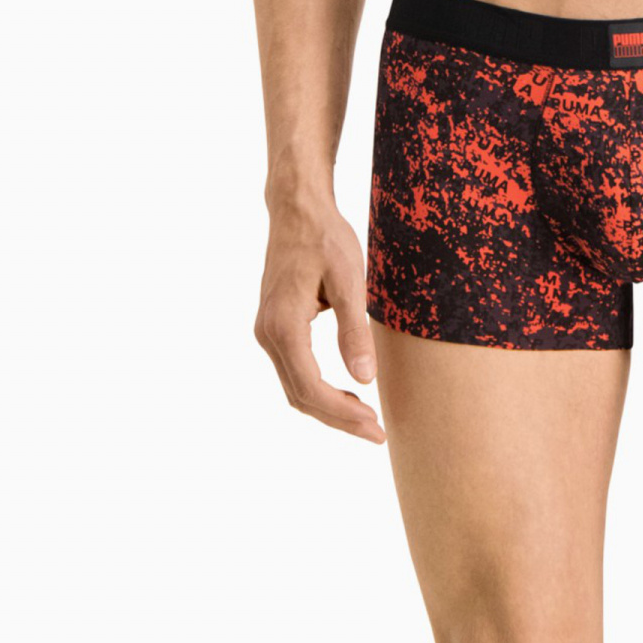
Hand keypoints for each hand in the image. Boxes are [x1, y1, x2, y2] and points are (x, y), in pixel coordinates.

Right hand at [253, 194, 387, 442]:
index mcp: (284, 325)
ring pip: (294, 386)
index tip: (375, 428)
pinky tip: (347, 391)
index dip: (343, 415)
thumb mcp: (350, 280)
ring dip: (327, 407)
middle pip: (299, 395)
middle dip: (337, 418)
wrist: (297, 209)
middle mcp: (268, 333)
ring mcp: (267, 331)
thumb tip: (364, 378)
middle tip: (376, 433)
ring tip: (365, 418)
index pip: (311, 387)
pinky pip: (293, 370)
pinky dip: (318, 388)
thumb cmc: (325, 238)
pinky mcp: (274, 326)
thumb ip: (354, 330)